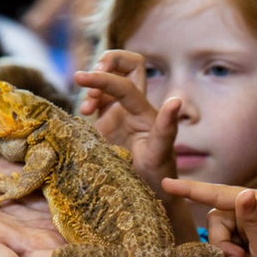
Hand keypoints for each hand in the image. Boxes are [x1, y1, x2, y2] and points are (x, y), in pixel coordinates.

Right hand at [74, 49, 179, 199]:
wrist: (151, 195)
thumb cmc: (158, 177)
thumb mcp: (160, 155)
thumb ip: (166, 128)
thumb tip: (176, 100)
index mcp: (145, 112)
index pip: (125, 83)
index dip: (103, 77)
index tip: (80, 78)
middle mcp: (136, 108)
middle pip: (128, 64)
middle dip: (108, 61)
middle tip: (90, 78)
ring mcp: (122, 113)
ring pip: (112, 78)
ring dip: (96, 82)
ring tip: (87, 108)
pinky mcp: (109, 123)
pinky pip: (100, 98)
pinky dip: (89, 97)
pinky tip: (85, 113)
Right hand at [162, 178, 256, 256]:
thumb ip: (252, 219)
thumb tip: (242, 193)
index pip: (218, 193)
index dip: (191, 190)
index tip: (166, 184)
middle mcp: (254, 208)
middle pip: (216, 219)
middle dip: (222, 242)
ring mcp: (253, 225)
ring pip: (220, 235)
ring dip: (229, 253)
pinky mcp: (251, 241)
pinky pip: (228, 246)